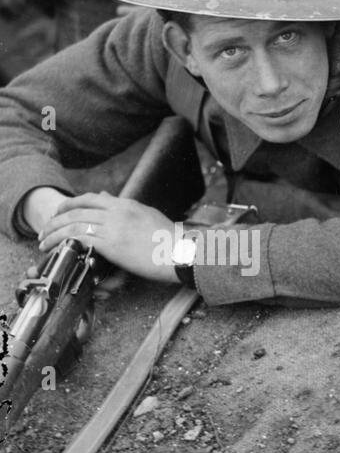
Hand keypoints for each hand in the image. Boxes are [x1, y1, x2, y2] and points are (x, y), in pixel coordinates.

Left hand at [37, 192, 177, 283]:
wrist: (182, 254)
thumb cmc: (172, 242)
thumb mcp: (150, 218)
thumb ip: (130, 211)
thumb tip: (114, 204)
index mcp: (127, 205)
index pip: (91, 199)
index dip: (70, 204)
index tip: (61, 214)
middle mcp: (117, 212)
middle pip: (76, 209)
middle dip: (56, 219)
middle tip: (45, 230)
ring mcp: (113, 226)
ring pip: (72, 223)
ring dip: (53, 232)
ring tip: (43, 242)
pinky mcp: (111, 243)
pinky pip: (78, 238)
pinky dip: (62, 242)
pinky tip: (55, 248)